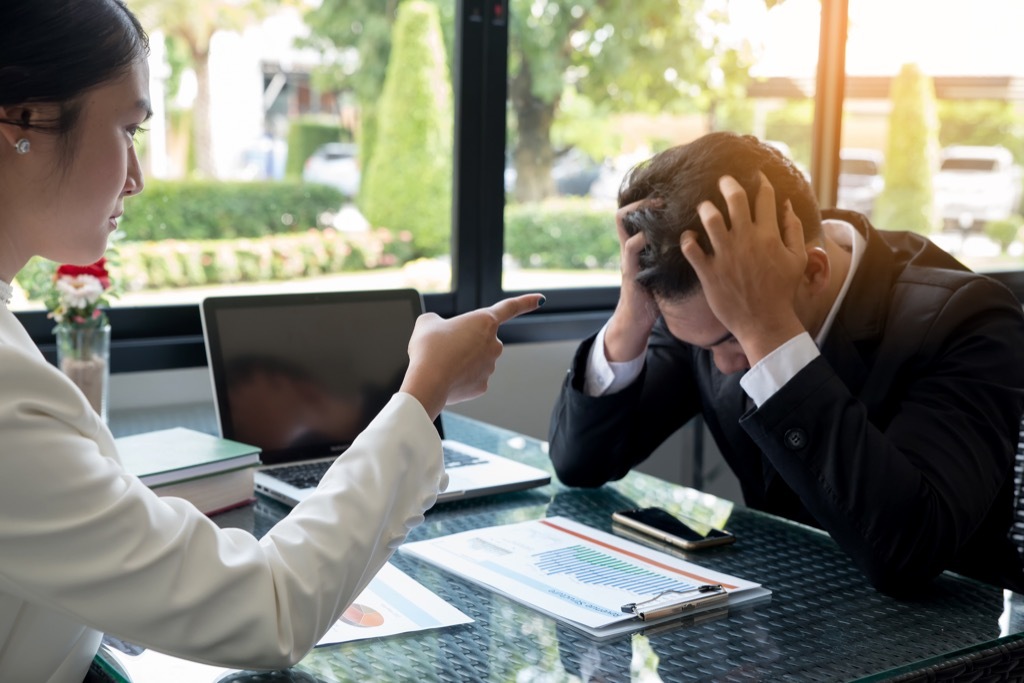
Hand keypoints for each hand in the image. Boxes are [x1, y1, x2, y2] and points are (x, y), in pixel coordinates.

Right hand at [400, 293, 544, 418]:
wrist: (427, 382)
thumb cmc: (429, 350)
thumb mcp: (427, 323)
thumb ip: (438, 321)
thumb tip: (440, 330)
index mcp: (484, 322)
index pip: (509, 308)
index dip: (526, 302)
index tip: (540, 299)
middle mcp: (494, 344)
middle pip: (481, 340)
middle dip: (465, 342)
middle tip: (443, 347)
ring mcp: (490, 367)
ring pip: (475, 360)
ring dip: (460, 360)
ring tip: (441, 363)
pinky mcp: (482, 386)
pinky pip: (471, 378)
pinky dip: (459, 378)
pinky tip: (446, 377)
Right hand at [604, 200, 660, 361]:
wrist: (638, 319)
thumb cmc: (655, 293)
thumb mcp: (664, 267)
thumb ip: (672, 252)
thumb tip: (699, 239)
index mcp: (637, 245)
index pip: (632, 214)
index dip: (644, 201)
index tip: (667, 196)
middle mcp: (629, 247)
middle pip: (623, 212)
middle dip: (641, 201)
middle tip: (662, 199)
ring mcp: (627, 257)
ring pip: (623, 222)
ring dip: (641, 212)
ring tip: (660, 209)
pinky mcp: (629, 270)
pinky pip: (632, 247)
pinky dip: (644, 238)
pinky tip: (660, 237)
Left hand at [680, 173, 806, 364]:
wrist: (765, 322)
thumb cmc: (782, 291)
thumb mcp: (797, 259)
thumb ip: (793, 229)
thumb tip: (786, 204)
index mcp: (769, 236)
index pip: (764, 198)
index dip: (760, 182)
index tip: (754, 175)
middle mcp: (747, 240)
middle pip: (735, 199)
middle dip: (728, 184)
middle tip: (722, 181)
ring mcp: (726, 255)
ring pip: (710, 218)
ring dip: (705, 208)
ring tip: (704, 208)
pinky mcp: (709, 271)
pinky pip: (691, 247)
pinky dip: (687, 238)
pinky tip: (690, 237)